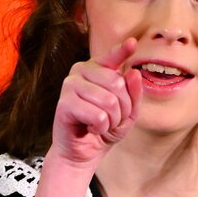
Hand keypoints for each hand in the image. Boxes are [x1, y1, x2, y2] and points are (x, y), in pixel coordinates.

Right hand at [50, 37, 142, 168]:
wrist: (82, 153)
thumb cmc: (104, 130)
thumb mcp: (127, 113)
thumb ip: (133, 94)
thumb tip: (133, 73)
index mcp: (96, 70)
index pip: (112, 57)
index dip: (122, 51)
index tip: (133, 43)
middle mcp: (81, 71)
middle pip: (118, 84)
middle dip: (122, 109)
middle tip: (112, 120)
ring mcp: (70, 85)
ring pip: (109, 101)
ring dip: (112, 121)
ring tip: (101, 125)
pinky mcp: (64, 103)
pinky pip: (97, 115)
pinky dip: (100, 128)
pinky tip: (90, 128)